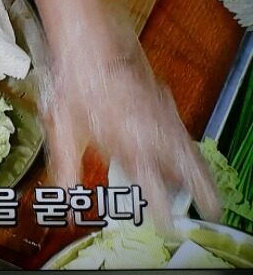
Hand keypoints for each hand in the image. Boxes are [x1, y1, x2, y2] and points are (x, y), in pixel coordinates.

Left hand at [40, 11, 220, 230]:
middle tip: (212, 209)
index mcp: (126, 144)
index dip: (159, 207)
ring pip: (187, 148)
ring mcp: (157, 115)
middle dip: (198, 189)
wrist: (88, 49)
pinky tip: (192, 155)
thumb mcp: (61, 134)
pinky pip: (182, 129)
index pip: (149, 184)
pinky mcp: (160, 101)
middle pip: (182, 166)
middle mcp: (148, 131)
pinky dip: (191, 146)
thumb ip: (66, 171)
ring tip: (211, 192)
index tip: (166, 225)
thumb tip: (67, 204)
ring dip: (201, 171)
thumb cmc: (72, 90)